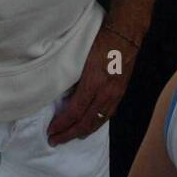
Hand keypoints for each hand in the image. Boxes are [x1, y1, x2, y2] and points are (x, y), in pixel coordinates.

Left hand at [46, 25, 137, 144]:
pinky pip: (107, 114)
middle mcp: (106, 93)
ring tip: (70, 136)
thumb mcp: (81, 58)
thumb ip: (73, 78)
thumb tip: (62, 94)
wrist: (125, 36)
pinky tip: (89, 126)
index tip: (51, 131)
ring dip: (82, 131)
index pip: (74, 112)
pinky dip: (95, 123)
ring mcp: (115, 95)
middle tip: (55, 140)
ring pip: (97, 121)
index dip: (62, 124)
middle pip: (85, 122)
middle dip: (69, 133)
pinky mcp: (120, 93)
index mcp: (93, 83)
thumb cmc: (100, 41)